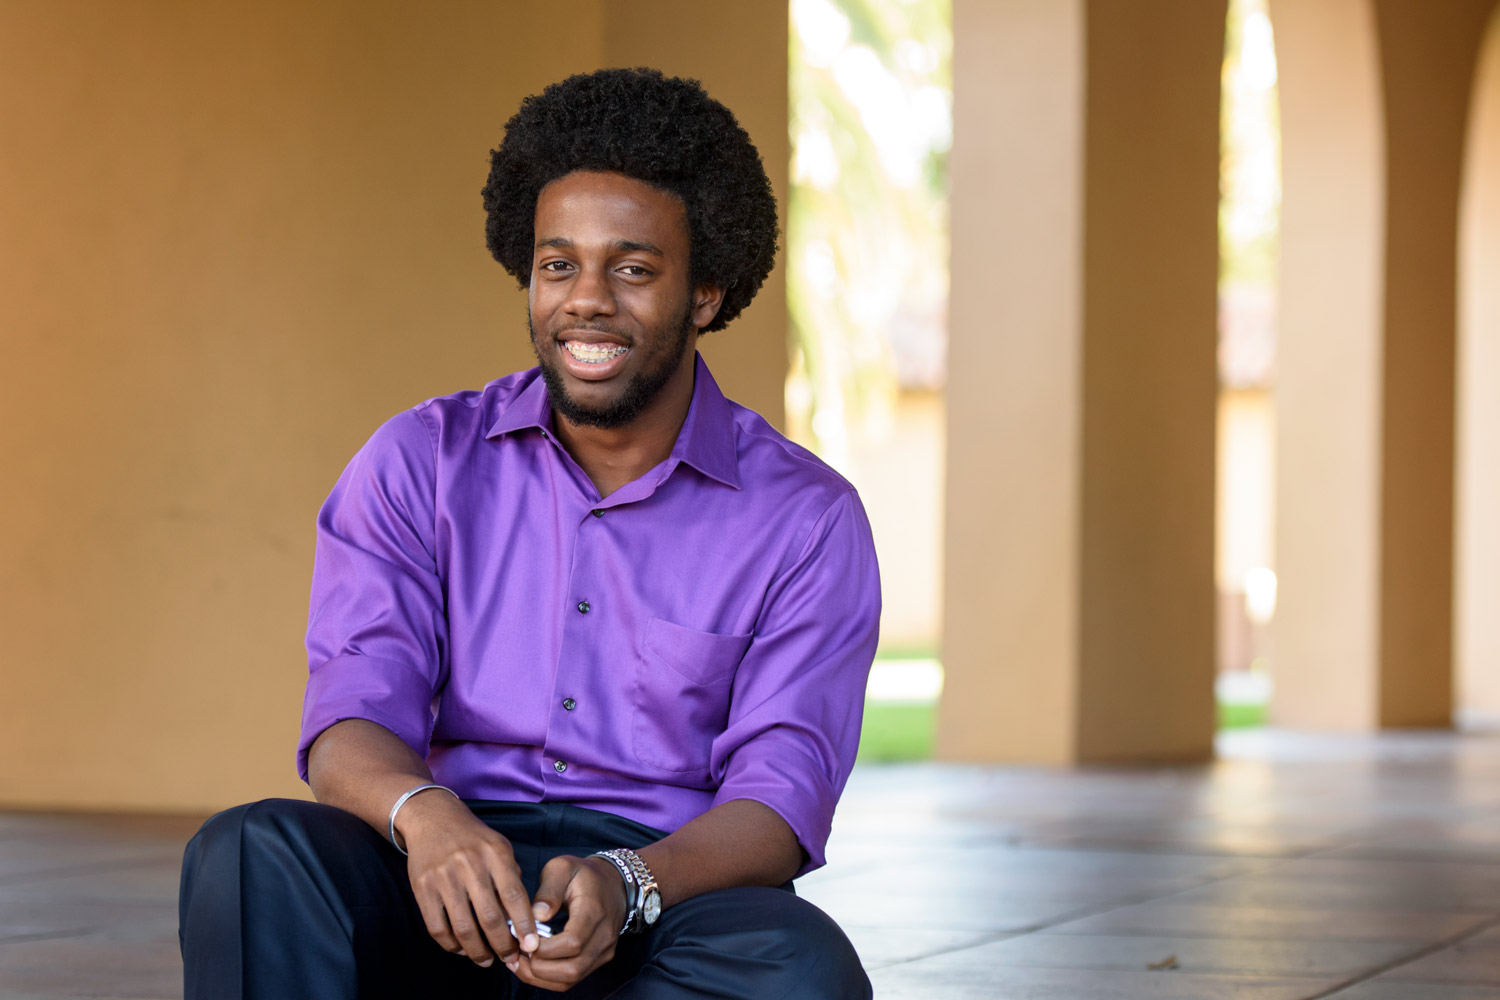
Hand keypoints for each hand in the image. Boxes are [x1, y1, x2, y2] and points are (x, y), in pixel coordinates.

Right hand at [398, 792, 541, 969]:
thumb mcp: (499, 847)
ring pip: (463, 927)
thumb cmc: (473, 839)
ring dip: (477, 951)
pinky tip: (461, 949)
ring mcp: (444, 876)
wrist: (433, 819)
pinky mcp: (422, 887)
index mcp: (495, 854)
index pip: (514, 896)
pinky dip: (451, 945)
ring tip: (487, 960)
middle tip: (510, 959)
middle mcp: (470, 864)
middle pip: (489, 917)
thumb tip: (523, 918)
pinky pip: (437, 927)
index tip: (531, 946)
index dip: (524, 925)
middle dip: (502, 945)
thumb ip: (511, 877)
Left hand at [511, 854, 629, 990]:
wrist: (612, 882)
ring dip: (541, 977)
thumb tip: (536, 916)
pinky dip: (549, 978)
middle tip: (516, 954)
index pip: (572, 943)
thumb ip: (548, 890)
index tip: (523, 938)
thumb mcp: (562, 868)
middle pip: (571, 969)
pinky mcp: (599, 959)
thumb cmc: (583, 874)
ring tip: (519, 962)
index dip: (544, 948)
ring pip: (571, 979)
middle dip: (538, 968)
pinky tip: (532, 965)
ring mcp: (604, 951)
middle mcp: (604, 936)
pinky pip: (573, 979)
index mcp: (594, 911)